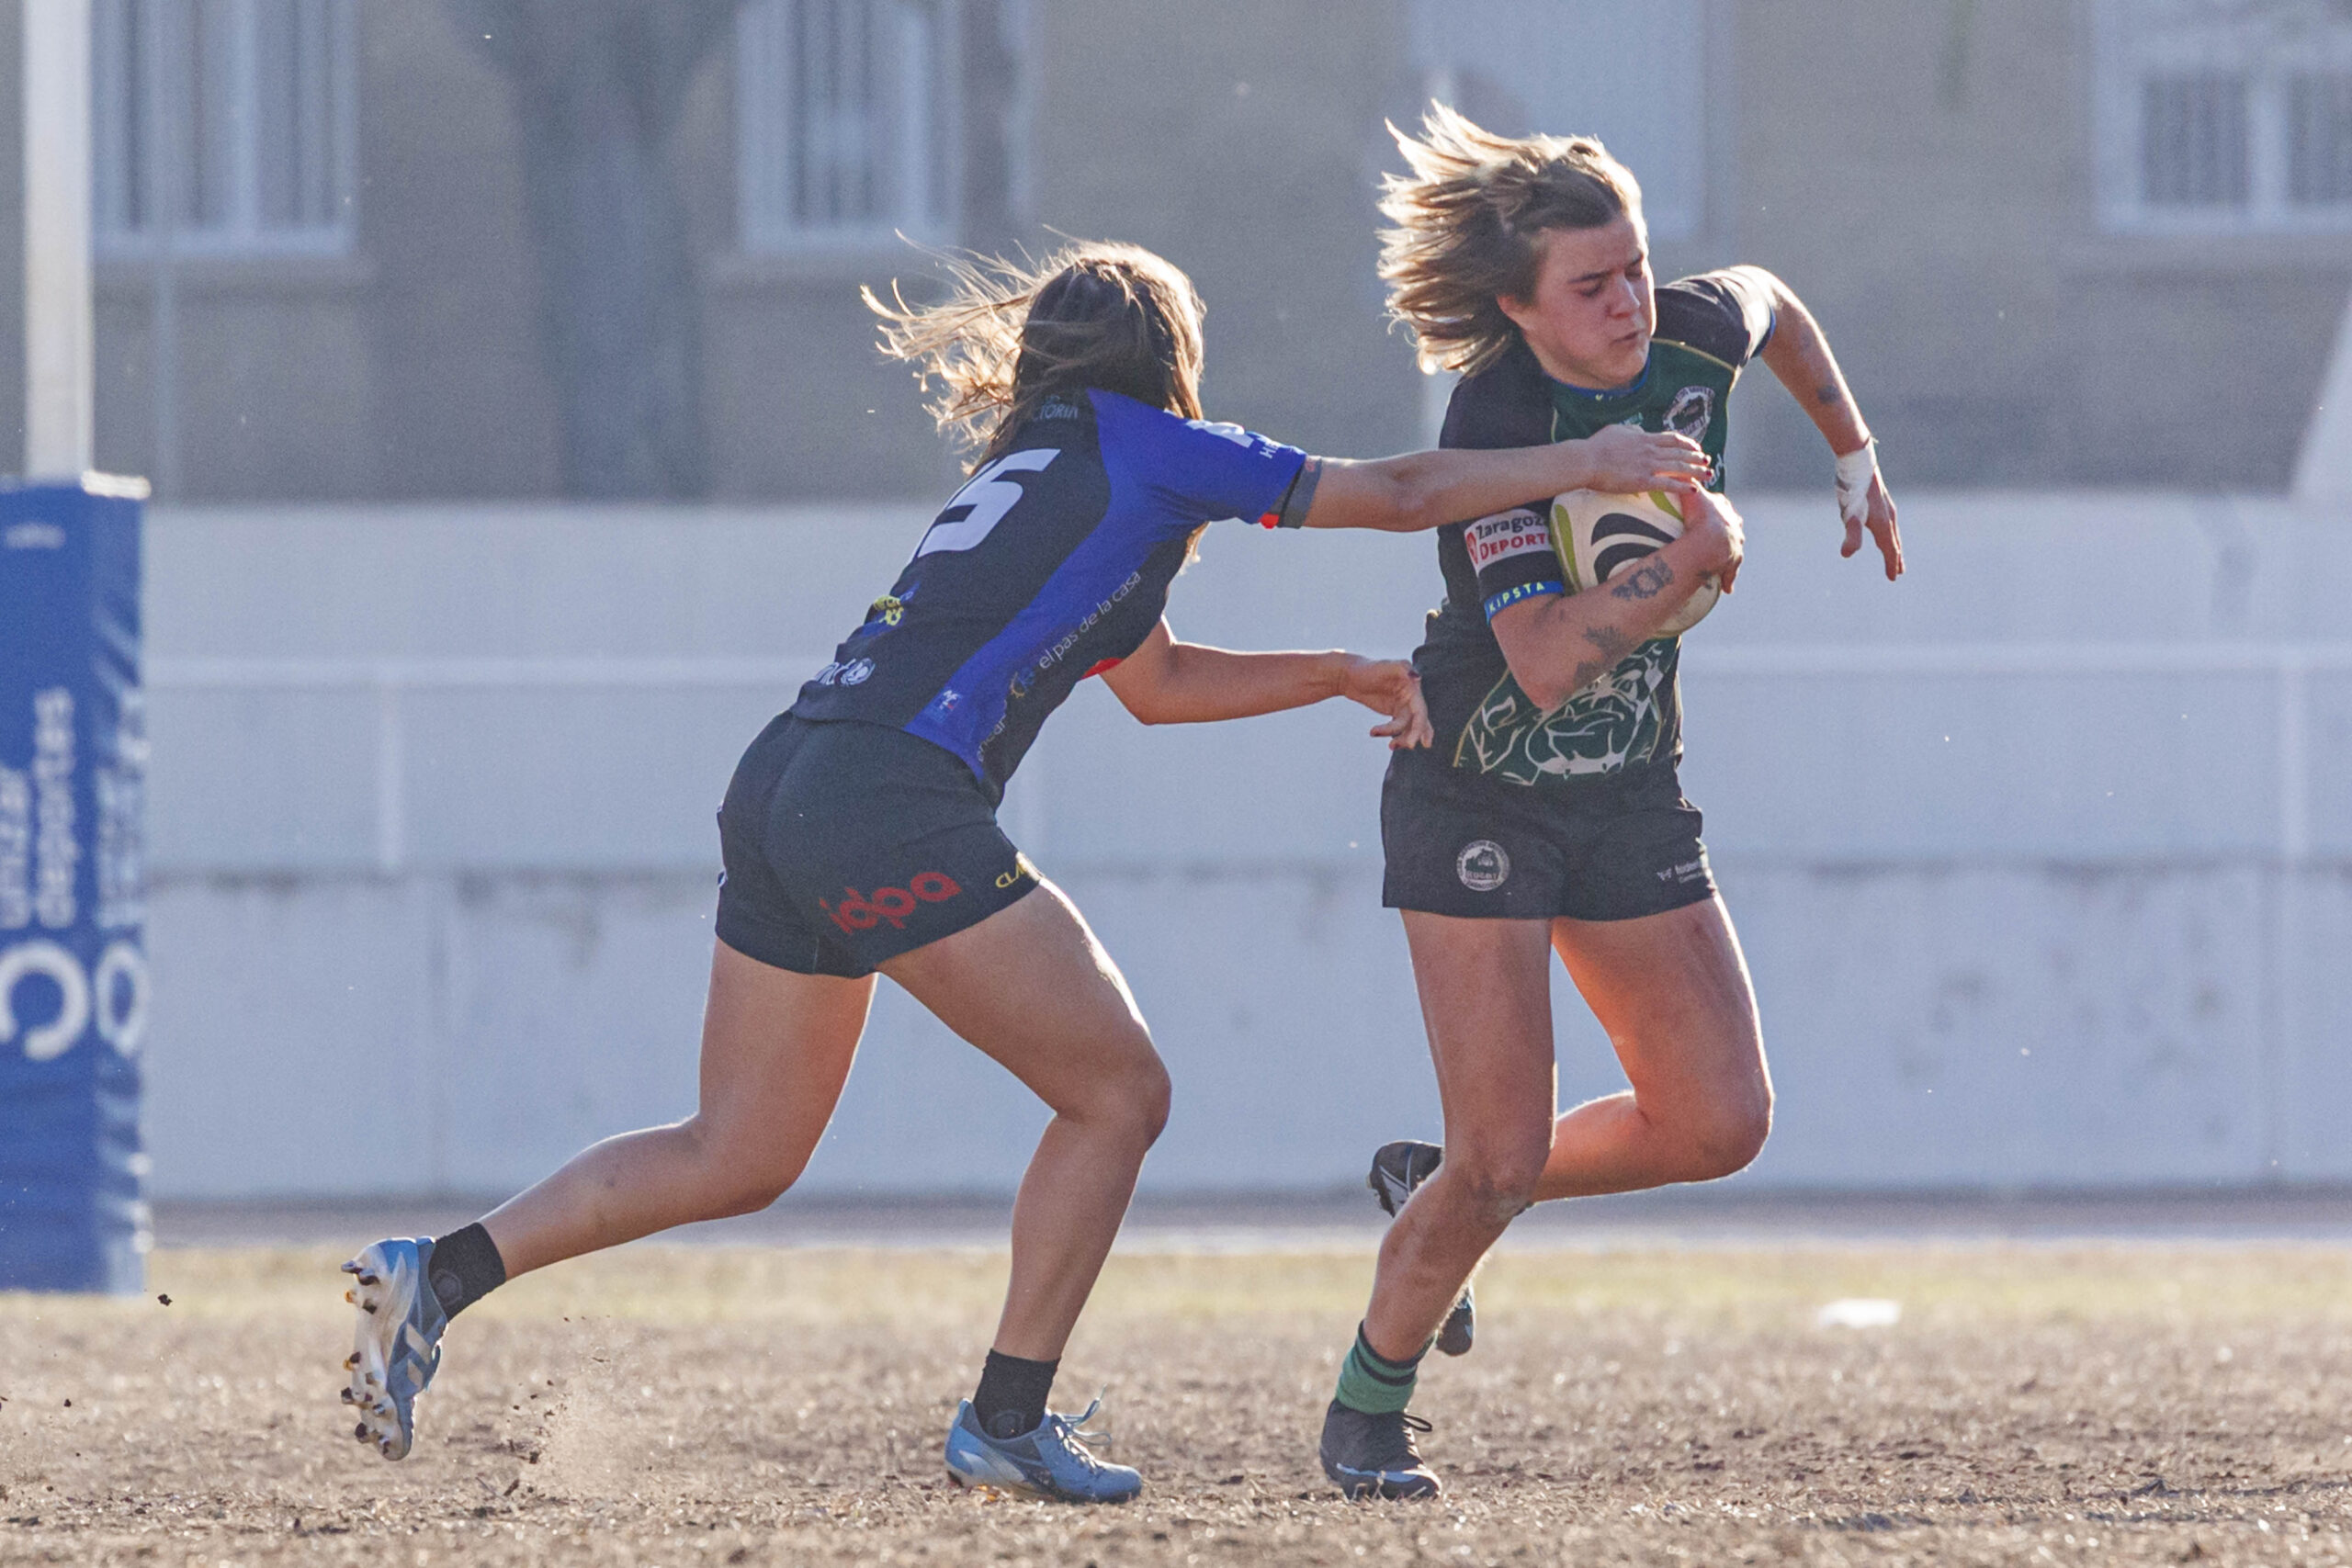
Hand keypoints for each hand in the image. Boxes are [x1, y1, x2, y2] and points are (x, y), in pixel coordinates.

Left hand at [1340, 656, 1433, 749]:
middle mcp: (1411, 697)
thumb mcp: (1385, 667)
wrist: (1350, 675)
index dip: (1420, 728)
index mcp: (1413, 687)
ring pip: (1407, 727)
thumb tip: (1417, 678)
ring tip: (1384, 741)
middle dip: (1413, 736)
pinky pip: (1397, 728)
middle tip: (1403, 746)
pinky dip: (1389, 734)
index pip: (1420, 711)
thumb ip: (1402, 669)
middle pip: (1418, 722)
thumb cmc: (1368, 669)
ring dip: (1399, 738)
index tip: (1412, 743)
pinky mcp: (1394, 712)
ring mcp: (1403, 705)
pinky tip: (1373, 732)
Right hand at [1577, 424, 1712, 492]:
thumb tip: (1642, 432)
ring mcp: (1648, 465)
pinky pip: (1669, 484)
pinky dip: (1683, 486)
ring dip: (1697, 471)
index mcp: (1644, 438)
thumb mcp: (1617, 430)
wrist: (1587, 460)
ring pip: (1680, 467)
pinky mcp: (1643, 481)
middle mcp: (1650, 450)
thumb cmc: (1596, 446)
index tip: (1696, 447)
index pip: (1672, 439)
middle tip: (1707, 461)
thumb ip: (1632, 431)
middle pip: (1681, 452)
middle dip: (1697, 457)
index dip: (1687, 443)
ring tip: (1709, 475)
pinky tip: (1694, 489)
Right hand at [1672, 483, 1744, 591]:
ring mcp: (1734, 545)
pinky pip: (1730, 572)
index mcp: (1724, 511)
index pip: (1722, 506)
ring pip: (1734, 548)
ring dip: (1730, 553)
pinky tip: (1727, 588)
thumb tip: (1674, 466)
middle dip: (1728, 528)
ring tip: (1723, 558)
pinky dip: (1728, 578)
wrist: (1709, 541)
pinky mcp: (1731, 563)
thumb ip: (1683, 481)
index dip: (1717, 506)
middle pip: (1733, 526)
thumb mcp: (1691, 496)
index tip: (1713, 508)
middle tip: (1719, 532)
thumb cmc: (1700, 518)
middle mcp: (1733, 528)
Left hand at [1842, 471, 1903, 580]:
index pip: (1889, 549)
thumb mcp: (1850, 515)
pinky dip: (1888, 531)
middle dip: (1895, 557)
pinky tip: (1882, 527)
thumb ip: (1852, 535)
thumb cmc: (1853, 489)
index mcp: (1883, 524)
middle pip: (1893, 542)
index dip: (1890, 564)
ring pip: (1892, 531)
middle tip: (1899, 571)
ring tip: (1894, 552)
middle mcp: (1888, 516)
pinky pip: (1887, 521)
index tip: (1892, 578)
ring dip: (1893, 544)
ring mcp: (1885, 506)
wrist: (1857, 460)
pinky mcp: (1880, 499)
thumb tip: (1847, 554)